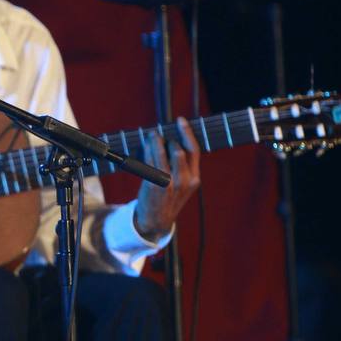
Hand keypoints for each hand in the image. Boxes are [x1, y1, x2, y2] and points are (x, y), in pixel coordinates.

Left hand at [134, 117, 200, 241]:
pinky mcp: (155, 184)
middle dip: (168, 139)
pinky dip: (148, 150)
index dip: (188, 133)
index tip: (181, 120)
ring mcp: (170, 183)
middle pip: (179, 150)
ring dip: (156, 141)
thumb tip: (171, 139)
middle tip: (158, 134)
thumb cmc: (168, 197)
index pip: (195, 150)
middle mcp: (185, 181)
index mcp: (194, 179)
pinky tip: (146, 146)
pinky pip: (151, 161)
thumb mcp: (182, 184)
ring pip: (164, 153)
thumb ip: (183, 166)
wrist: (156, 219)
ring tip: (151, 136)